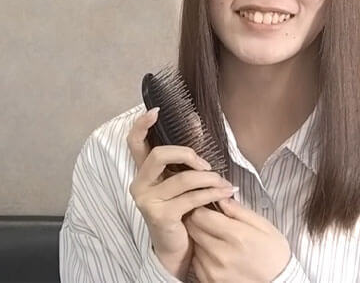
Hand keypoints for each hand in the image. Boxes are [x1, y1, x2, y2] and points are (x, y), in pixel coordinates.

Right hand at [127, 107, 235, 277]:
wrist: (176, 247)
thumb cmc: (180, 209)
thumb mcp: (180, 181)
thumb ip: (183, 159)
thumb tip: (196, 123)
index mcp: (143, 172)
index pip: (134, 143)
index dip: (142, 125)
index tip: (156, 111)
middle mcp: (139, 184)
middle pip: (159, 155)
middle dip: (187, 154)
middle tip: (207, 165)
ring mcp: (147, 201)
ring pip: (182, 178)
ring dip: (209, 179)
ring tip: (225, 183)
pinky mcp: (161, 215)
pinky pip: (192, 198)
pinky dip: (212, 194)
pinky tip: (225, 194)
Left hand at [185, 198, 291, 282]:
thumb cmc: (274, 253)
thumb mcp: (264, 226)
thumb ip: (239, 211)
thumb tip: (221, 199)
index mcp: (237, 236)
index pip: (200, 215)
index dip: (202, 207)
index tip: (209, 207)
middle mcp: (221, 254)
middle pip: (192, 228)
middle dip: (199, 220)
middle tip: (212, 220)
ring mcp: (213, 270)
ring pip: (194, 244)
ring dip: (201, 238)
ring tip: (218, 239)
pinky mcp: (209, 281)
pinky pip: (196, 261)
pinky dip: (203, 255)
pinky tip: (218, 254)